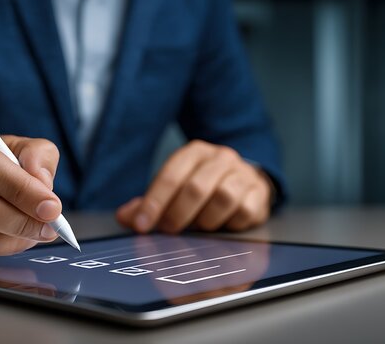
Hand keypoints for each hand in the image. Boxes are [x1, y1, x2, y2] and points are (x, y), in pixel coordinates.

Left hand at [116, 140, 271, 232]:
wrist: (246, 181)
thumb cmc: (203, 187)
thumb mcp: (175, 190)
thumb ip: (149, 203)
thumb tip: (125, 217)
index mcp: (194, 152)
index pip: (170, 175)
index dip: (154, 203)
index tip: (142, 225)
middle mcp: (220, 157)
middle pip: (196, 187)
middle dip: (177, 215)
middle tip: (168, 231)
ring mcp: (242, 173)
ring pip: (223, 197)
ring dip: (206, 220)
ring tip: (199, 226)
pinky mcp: (259, 192)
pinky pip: (244, 211)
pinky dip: (230, 223)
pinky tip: (223, 225)